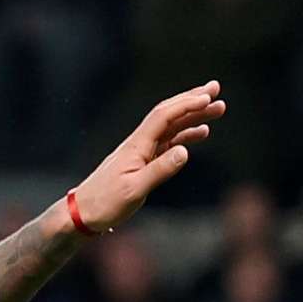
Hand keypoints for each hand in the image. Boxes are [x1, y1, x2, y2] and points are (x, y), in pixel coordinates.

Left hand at [62, 83, 226, 231]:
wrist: (84, 212)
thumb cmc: (106, 203)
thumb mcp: (134, 190)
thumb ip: (160, 170)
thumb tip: (185, 152)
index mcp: (137, 145)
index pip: (163, 116)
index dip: (186, 105)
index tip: (207, 98)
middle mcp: (140, 143)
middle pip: (169, 113)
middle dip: (192, 100)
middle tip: (216, 88)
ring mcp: (142, 150)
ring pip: (172, 126)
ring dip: (194, 115)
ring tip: (218, 109)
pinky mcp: (143, 161)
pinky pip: (169, 141)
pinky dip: (186, 134)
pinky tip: (202, 133)